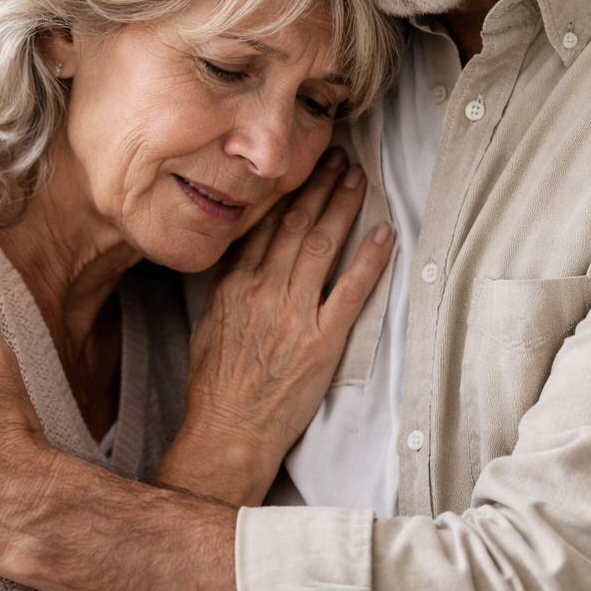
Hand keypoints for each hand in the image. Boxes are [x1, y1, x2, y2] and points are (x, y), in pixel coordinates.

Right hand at [156, 148, 392, 506]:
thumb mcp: (207, 327)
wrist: (226, 432)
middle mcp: (262, 292)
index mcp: (233, 286)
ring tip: (357, 179)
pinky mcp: (322, 341)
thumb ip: (227, 289)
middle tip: (337, 157)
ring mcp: (294, 315)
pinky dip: (370, 258)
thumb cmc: (214, 388)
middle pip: (295, 224)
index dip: (285, 192)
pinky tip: (384, 233)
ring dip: (342, 207)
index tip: (300, 169)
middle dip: (318, 186)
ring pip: (322, 246)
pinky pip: (352, 290)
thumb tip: (241, 260)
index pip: (263, 225)